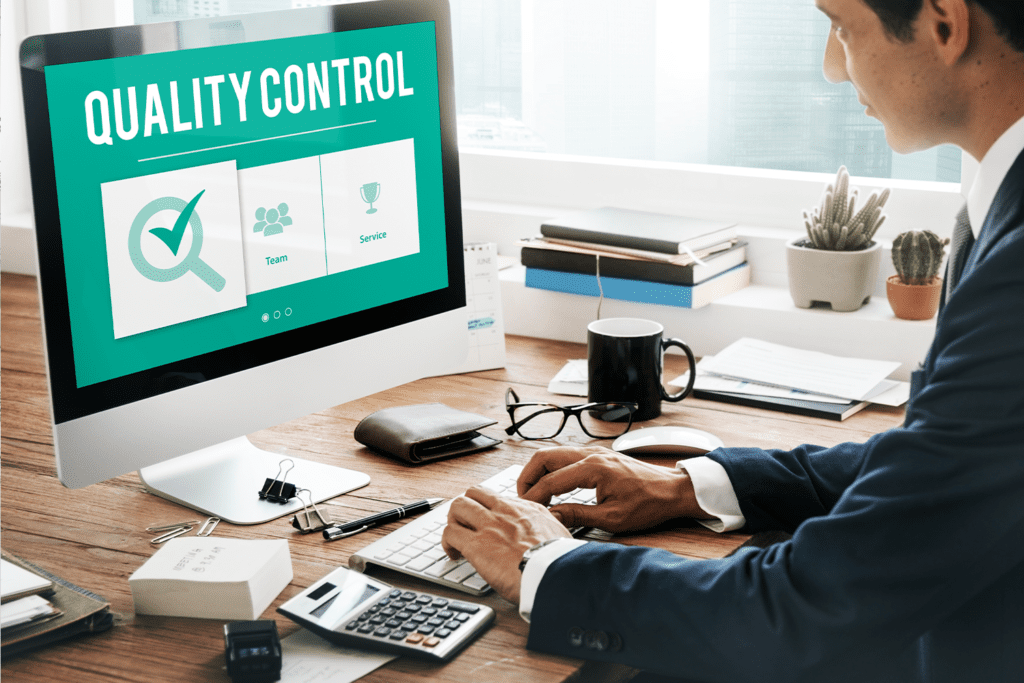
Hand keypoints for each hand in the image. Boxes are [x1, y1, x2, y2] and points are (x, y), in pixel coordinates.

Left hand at [441, 486, 570, 604]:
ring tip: (456, 539)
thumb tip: (547, 535)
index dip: (487, 508)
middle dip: (466, 508)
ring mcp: (489, 525)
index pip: (497, 497)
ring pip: (458, 506)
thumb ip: (549, 529)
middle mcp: (506, 511)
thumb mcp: (560, 535)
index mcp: (527, 509)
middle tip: (466, 526)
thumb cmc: (560, 562)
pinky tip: (453, 554)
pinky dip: (447, 543)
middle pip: (474, 493)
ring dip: (453, 522)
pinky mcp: (476, 544)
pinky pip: (450, 533)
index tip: (487, 522)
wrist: (555, 574)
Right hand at [518, 446, 709, 533]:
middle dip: (528, 477)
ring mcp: (594, 452)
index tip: (526, 511)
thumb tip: (551, 517)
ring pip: (553, 453)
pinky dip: (552, 469)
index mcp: (593, 468)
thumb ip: (578, 516)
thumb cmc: (648, 504)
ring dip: (539, 471)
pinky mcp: (598, 456)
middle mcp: (591, 454)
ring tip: (534, 494)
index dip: (534, 497)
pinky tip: (552, 487)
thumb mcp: (612, 518)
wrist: (672, 491)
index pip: (550, 481)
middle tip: (523, 499)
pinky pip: (566, 456)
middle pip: (544, 457)